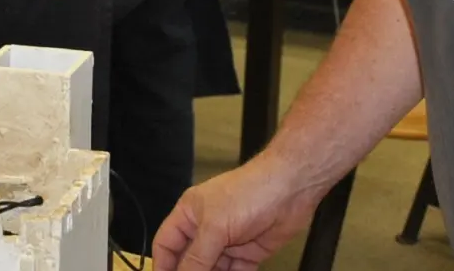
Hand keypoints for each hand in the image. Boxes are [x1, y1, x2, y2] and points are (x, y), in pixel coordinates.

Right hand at [153, 155, 325, 270]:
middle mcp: (205, 229)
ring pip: (212, 269)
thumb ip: (197, 257)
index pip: (166, 243)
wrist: (290, 191)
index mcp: (188, 215)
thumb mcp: (214, 227)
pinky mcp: (248, 253)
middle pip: (189, 259)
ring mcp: (227, 243)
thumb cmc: (246, 196)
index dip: (162, 263)